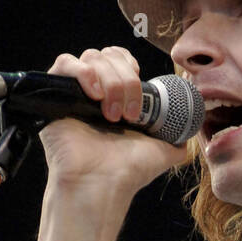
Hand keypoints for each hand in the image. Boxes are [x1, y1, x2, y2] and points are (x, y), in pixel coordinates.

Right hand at [39, 45, 190, 192]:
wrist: (103, 184)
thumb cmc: (128, 171)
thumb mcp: (163, 152)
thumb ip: (178, 139)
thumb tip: (189, 133)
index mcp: (115, 97)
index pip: (118, 58)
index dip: (129, 64)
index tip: (140, 82)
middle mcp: (93, 93)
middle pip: (107, 56)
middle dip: (125, 79)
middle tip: (130, 113)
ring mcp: (72, 93)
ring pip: (91, 57)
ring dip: (110, 80)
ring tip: (112, 114)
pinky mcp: (52, 95)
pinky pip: (64, 63)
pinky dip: (83, 72)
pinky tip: (95, 95)